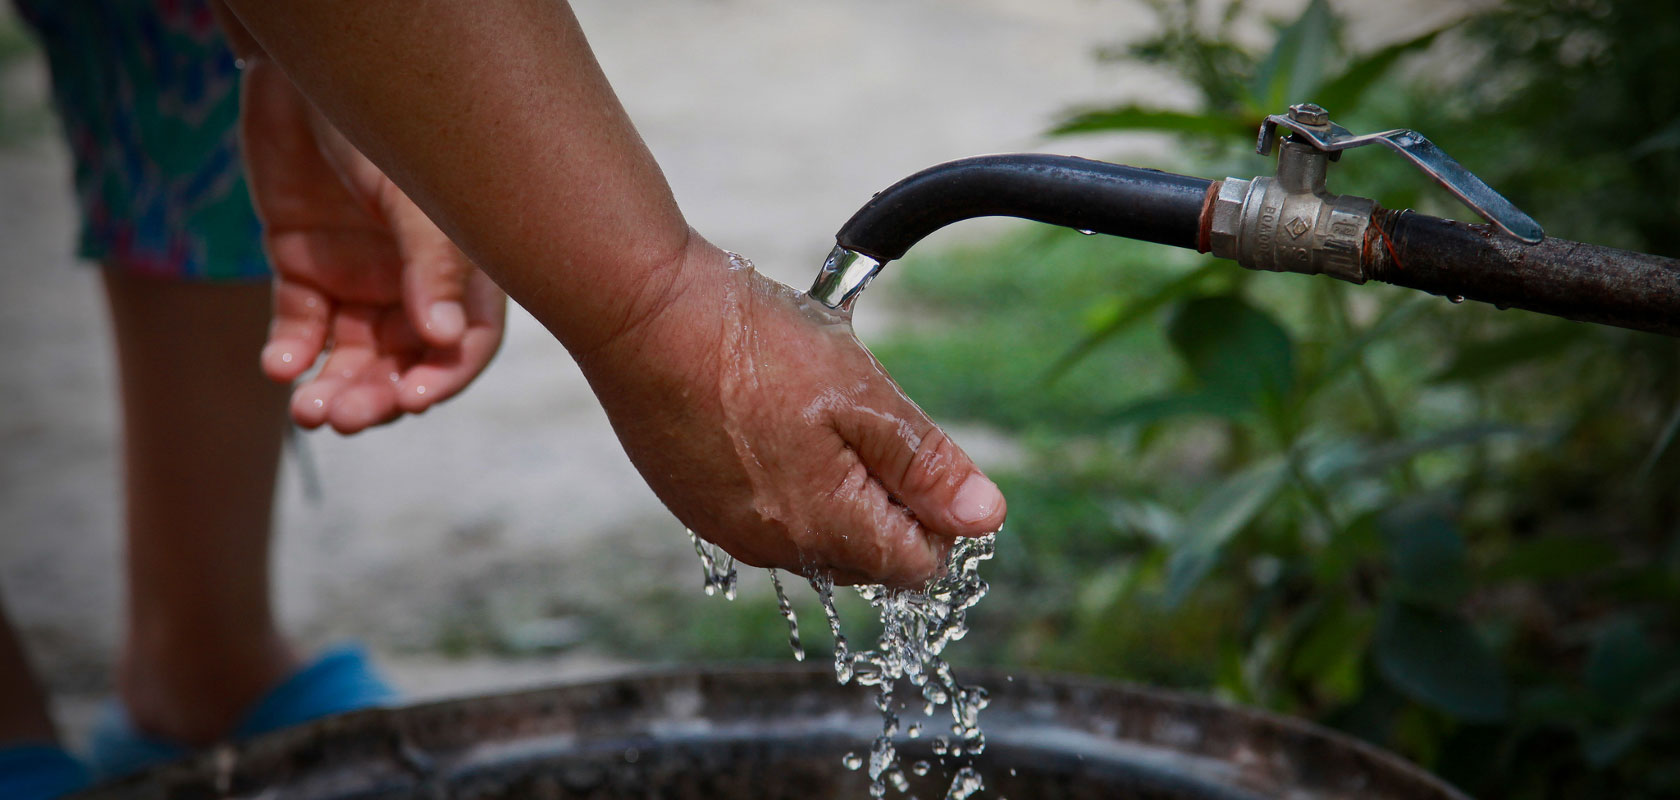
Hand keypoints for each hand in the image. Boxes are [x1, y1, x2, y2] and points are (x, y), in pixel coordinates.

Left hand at [239, 57, 505, 432]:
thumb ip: (433, 269)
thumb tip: (444, 344)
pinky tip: (279, 365)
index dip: (445, 377)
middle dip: (379, 396)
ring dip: (335, 388)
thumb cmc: (376, 126)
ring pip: (353, 356)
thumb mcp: (414, 197)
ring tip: (309, 410)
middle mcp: (414, 282)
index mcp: (461, 267)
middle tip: (344, 415)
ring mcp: (358, 279)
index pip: (466, 342)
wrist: (300, 72)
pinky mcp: (303, 269)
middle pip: (406, 362)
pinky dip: (291, 352)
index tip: (413, 401)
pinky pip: (300, 327)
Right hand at [577, 238, 1005, 586]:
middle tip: (870, 421)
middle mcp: (773, 547)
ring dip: (835, 486)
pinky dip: (783, 477)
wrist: (643, 314)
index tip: (921, 455)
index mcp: (825, 528)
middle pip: (866, 556)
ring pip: (814, 533)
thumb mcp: (864, 396)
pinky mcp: (694, 502)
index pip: (916, 566)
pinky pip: (763, 512)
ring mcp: (727, 528)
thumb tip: (985, 519)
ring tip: (815, 408)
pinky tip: (769, 415)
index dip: (938, 515)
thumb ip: (926, 465)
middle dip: (887, 501)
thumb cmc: (755, 347)